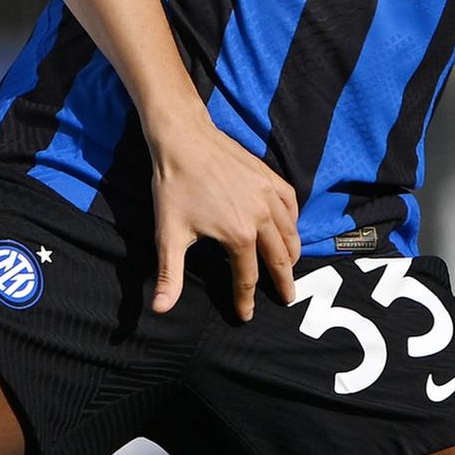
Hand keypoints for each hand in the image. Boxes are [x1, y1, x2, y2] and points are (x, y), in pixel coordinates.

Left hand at [145, 111, 297, 320]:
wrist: (184, 139)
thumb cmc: (174, 186)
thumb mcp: (168, 234)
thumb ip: (169, 275)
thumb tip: (160, 309)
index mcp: (239, 236)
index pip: (247, 278)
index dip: (246, 299)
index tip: (246, 315)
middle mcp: (262, 217)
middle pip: (280, 259)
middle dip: (284, 282)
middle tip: (287, 298)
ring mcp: (269, 195)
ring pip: (291, 232)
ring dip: (293, 254)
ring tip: (291, 268)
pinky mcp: (269, 177)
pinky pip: (291, 203)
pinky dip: (294, 220)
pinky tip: (290, 226)